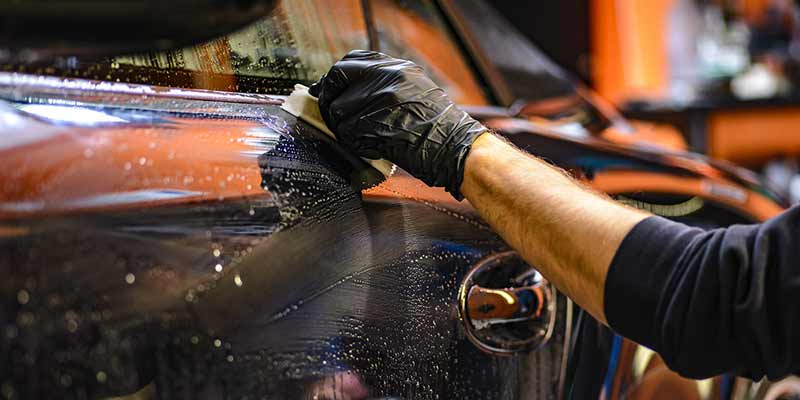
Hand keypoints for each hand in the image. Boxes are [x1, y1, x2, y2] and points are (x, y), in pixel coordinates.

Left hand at [309, 50, 486, 198]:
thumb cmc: (438, 126)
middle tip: (332, 116)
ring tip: (367, 138)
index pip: (348, 63)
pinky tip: (375, 148)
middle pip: (336, 81)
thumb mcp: (414, 89)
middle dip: (329, 100)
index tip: (327, 91)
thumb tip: (348, 89)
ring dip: (345, 129)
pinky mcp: (374, 124)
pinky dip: (357, 145)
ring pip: (338, 112)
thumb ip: (383, 84)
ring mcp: (378, 99)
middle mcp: (385, 77)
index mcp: (394, 67)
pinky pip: (348, 135)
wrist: (456, 147)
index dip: (334, 79)